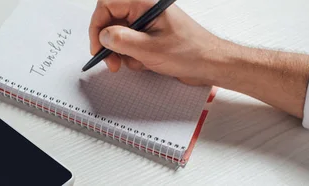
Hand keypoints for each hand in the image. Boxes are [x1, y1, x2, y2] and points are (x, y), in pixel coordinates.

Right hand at [89, 0, 224, 84]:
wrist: (210, 64)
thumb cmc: (190, 52)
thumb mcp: (150, 49)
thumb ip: (121, 40)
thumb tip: (103, 35)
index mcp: (145, 3)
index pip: (107, 5)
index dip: (98, 26)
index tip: (97, 46)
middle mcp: (145, 10)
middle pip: (111, 21)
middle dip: (110, 44)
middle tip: (112, 62)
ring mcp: (148, 23)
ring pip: (120, 35)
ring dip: (123, 53)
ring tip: (137, 63)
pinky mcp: (151, 36)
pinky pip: (131, 44)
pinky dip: (133, 57)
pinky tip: (147, 64)